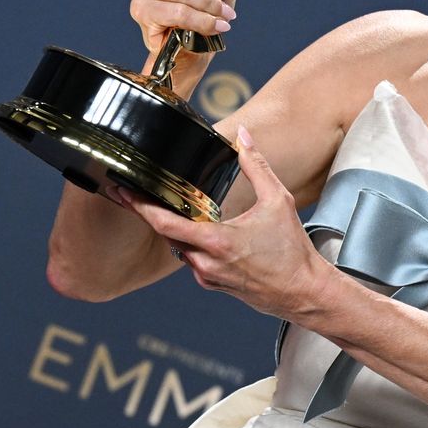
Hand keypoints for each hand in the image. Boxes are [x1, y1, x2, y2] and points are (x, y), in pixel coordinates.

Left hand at [102, 124, 331, 319]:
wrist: (303, 292)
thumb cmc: (293, 251)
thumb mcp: (278, 201)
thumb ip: (257, 165)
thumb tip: (243, 135)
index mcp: (216, 241)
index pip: (164, 224)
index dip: (140, 207)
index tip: (124, 193)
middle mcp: (206, 262)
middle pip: (166, 235)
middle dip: (150, 214)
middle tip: (133, 194)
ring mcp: (208, 277)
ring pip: (180, 249)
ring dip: (176, 230)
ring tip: (170, 210)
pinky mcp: (214, 285)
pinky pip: (193, 262)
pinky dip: (193, 246)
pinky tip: (203, 234)